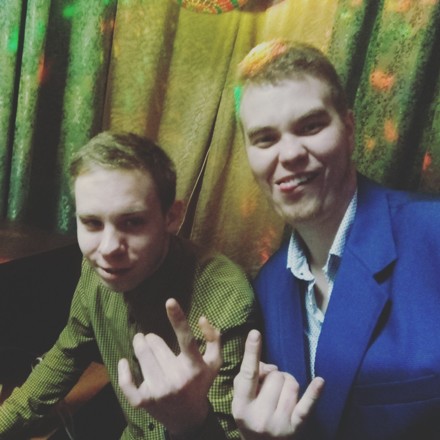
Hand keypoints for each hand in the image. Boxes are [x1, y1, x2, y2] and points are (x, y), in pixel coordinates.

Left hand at [118, 298, 221, 435]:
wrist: (189, 418)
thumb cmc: (201, 383)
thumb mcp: (214, 362)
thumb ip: (214, 338)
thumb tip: (202, 317)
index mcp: (195, 366)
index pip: (186, 338)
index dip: (178, 318)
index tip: (169, 301)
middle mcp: (178, 379)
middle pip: (156, 344)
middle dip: (152, 338)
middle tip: (152, 339)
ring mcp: (160, 391)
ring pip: (142, 356)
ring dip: (140, 346)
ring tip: (141, 343)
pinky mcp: (144, 402)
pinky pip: (127, 383)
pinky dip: (123, 371)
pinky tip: (124, 362)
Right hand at [232, 330, 323, 438]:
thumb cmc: (250, 415)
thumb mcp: (241, 398)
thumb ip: (248, 376)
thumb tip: (269, 365)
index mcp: (242, 406)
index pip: (248, 374)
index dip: (251, 352)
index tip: (255, 333)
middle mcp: (260, 417)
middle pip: (275, 376)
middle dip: (274, 376)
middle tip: (270, 386)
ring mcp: (278, 424)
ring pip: (291, 383)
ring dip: (287, 382)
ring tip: (281, 393)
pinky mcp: (295, 427)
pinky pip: (306, 406)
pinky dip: (314, 393)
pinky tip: (320, 381)